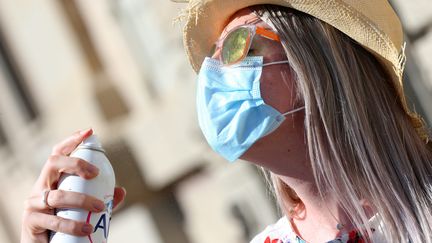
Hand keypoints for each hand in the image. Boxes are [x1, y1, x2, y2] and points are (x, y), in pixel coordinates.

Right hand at [21, 128, 125, 242]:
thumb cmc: (65, 223)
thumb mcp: (82, 209)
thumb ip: (101, 199)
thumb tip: (121, 191)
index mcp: (52, 180)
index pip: (58, 153)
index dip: (71, 141)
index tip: (89, 131)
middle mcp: (40, 187)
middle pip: (53, 164)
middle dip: (75, 163)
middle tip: (95, 173)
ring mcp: (33, 203)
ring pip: (56, 195)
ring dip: (81, 200)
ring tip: (99, 208)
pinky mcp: (31, 221)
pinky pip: (52, 220)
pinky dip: (71, 225)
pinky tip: (85, 229)